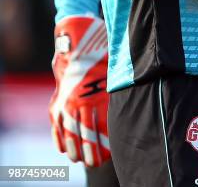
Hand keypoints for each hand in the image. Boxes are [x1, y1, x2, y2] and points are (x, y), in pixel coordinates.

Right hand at [49, 16, 110, 166]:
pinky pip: (55, 123)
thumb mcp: (116, 65)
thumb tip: (139, 93)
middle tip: (94, 163)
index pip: (103, 126)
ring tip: (79, 160)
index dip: (105, 143)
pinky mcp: (56, 98)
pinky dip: (58, 137)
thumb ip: (121, 83)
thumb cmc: (102, 50)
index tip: (107, 155)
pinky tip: (63, 148)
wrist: (77, 37)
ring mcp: (66, 100)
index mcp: (99, 94)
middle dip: (89, 151)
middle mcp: (81, 100)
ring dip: (74, 148)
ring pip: (69, 132)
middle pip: (85, 134)